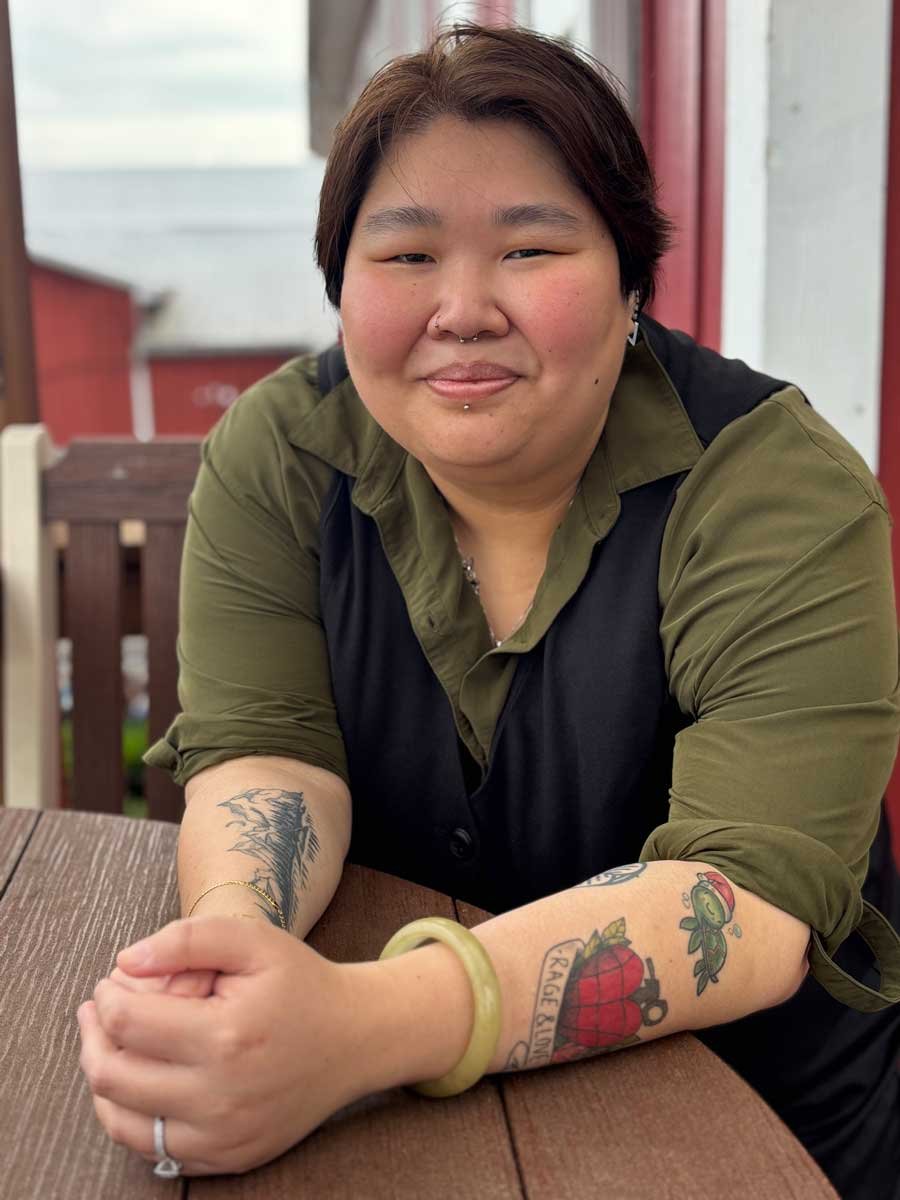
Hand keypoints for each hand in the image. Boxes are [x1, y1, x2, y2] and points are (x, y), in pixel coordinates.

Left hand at [77, 916, 383, 1175]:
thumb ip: (189, 938)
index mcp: (226, 1036)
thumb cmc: (301, 983)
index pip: (127, 1023)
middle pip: (113, 1076)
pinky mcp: (228, 1158)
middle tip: (97, 1011)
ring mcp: (223, 1136)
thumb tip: (125, 962)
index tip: (110, 981)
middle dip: (92, 1038)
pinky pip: (153, 1149)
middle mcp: (220, 1096)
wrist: (355, 1038)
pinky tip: (139, 1081)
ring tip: (107, 1046)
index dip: (106, 997)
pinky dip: (132, 1117)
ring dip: (102, 1080)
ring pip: (122, 1122)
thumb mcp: (255, 940)